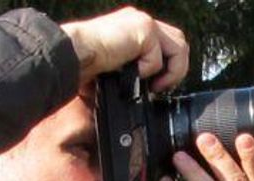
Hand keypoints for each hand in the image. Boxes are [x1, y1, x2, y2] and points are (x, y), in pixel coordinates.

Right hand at [61, 7, 188, 90]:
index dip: (170, 66)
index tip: (158, 85)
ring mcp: (143, 22)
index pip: (167, 43)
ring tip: (155, 86)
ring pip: (179, 48)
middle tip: (160, 87)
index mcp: (134, 27)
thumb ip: (136, 67)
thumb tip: (151, 86)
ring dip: (171, 72)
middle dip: (176, 69)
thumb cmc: (86, 63)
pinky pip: (160, 56)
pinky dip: (150, 70)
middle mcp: (140, 20)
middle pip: (179, 43)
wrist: (74, 54)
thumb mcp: (119, 65)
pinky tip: (133, 73)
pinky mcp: (144, 29)